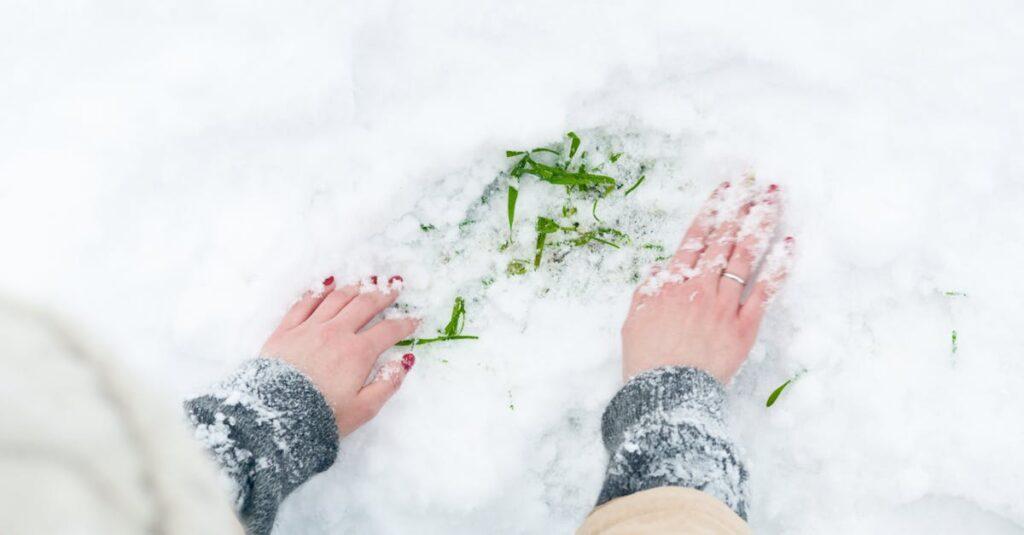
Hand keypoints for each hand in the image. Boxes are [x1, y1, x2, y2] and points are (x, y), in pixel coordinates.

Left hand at [260, 275, 418, 435]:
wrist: (273, 418)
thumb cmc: (320, 418)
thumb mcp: (363, 410)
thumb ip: (387, 384)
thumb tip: (404, 362)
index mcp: (357, 353)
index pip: (388, 331)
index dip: (405, 323)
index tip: (415, 318)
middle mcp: (335, 333)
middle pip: (364, 305)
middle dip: (383, 294)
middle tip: (395, 287)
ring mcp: (309, 329)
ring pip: (337, 298)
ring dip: (355, 288)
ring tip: (366, 283)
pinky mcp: (285, 331)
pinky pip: (304, 303)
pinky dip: (319, 291)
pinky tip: (327, 285)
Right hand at [621, 181, 793, 383]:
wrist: (665, 392)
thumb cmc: (646, 360)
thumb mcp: (634, 320)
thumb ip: (647, 290)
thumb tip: (660, 268)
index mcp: (671, 283)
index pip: (694, 237)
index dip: (711, 210)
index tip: (724, 189)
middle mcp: (700, 286)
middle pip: (723, 239)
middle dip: (738, 207)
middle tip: (753, 182)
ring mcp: (724, 304)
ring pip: (744, 256)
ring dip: (758, 224)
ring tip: (771, 200)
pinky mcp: (744, 326)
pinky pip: (765, 292)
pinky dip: (778, 267)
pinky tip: (788, 245)